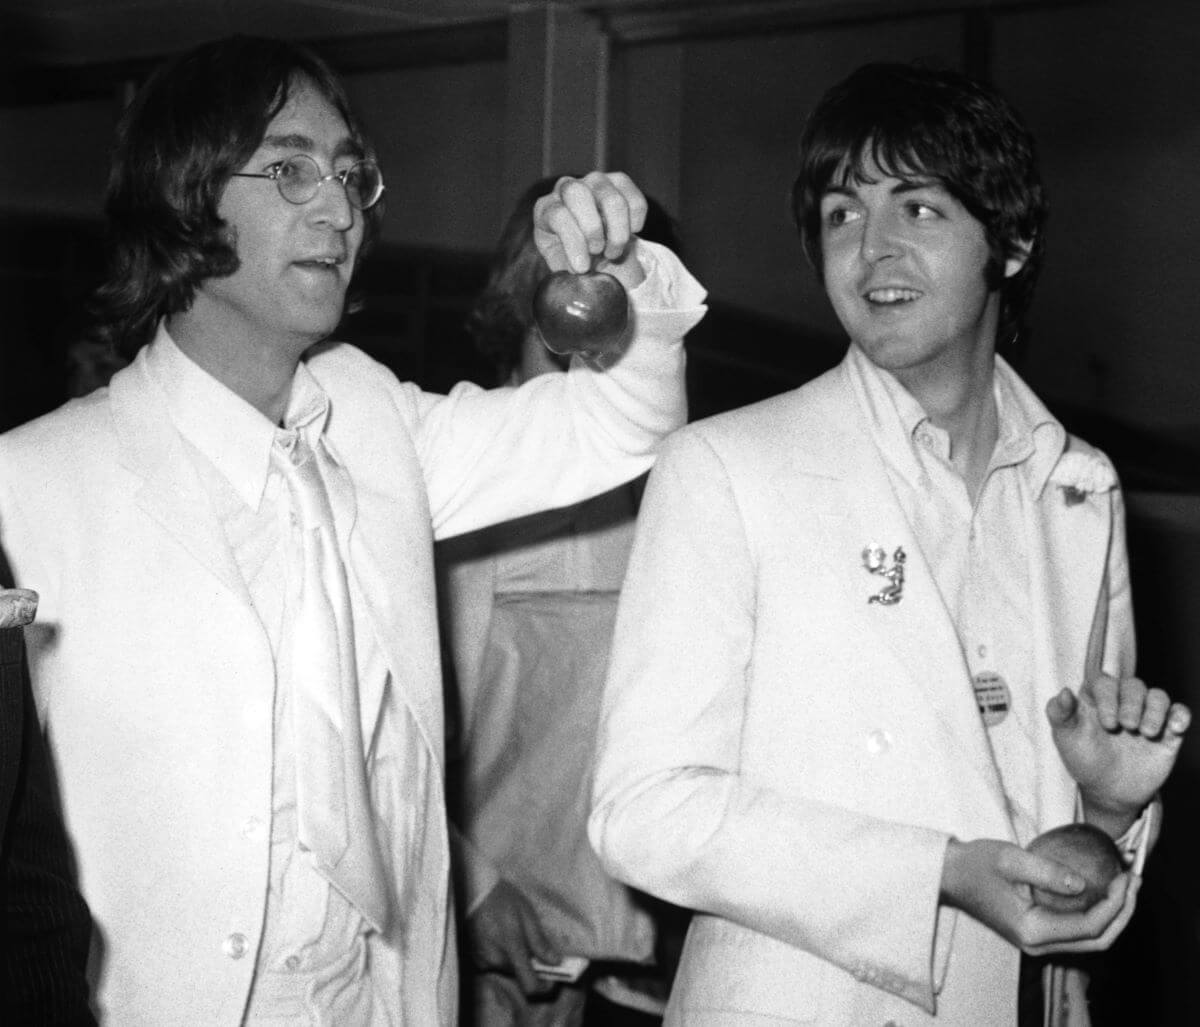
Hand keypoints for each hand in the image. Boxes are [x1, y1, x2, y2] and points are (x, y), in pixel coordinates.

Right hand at [467, 879, 561, 996]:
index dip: (544, 986)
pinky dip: (503, 957)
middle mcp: (495, 960)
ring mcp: (483, 961)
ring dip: (516, 962)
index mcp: (511, 948)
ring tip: (517, 938)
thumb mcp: (526, 914)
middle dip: (530, 968)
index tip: (552, 979)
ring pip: (508, 971)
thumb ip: (540, 941)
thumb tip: (554, 961)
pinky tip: (503, 939)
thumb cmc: (502, 898)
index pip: (530, 985)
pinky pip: (496, 965)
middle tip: (536, 951)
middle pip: (520, 977)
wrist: (472, 890)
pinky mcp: (476, 959)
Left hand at [533, 172, 647, 287]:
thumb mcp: (566, 275)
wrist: (600, 257)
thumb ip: (567, 279)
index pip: (556, 214)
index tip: (583, 268)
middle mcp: (566, 190)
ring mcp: (593, 182)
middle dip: (592, 227)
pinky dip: (636, 222)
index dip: (573, 241)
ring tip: (614, 253)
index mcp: (545, 211)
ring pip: (611, 197)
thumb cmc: (578, 265)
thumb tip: (575, 290)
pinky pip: (634, 198)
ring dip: (618, 232)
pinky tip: (629, 236)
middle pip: (577, 192)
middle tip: (599, 252)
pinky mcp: (619, 182)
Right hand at [940, 837, 1137, 955]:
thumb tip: (1084, 884)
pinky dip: (1098, 913)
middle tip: (1134, 881)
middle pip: (1097, 940)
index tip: (1125, 876)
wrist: (950, 874)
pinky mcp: (1039, 932)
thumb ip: (1047, 872)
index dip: (1115, 904)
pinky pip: (1078, 931)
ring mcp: (1039, 941)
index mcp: (1033, 931)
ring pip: (1091, 939)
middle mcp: (1038, 944)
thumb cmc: (976, 864)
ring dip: (1114, 915)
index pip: (1089, 926)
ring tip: (1125, 885)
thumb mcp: (1010, 859)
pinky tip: (1103, 890)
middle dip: (1123, 913)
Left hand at [1048, 674, 1190, 836]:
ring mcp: (1146, 715)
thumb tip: (1064, 691)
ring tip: (1146, 732)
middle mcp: (1123, 702)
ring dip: (1155, 710)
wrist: (1109, 791)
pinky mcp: (1167, 732)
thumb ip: (1060, 714)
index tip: (1106, 723)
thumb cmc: (1084, 759)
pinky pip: (1179, 714)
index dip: (1107, 696)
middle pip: (1133, 686)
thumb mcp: (1066, 738)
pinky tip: (1176, 726)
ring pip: (1157, 696)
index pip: (1104, 682)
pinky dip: (1181, 715)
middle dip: (1131, 704)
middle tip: (1127, 726)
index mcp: (1097, 699)